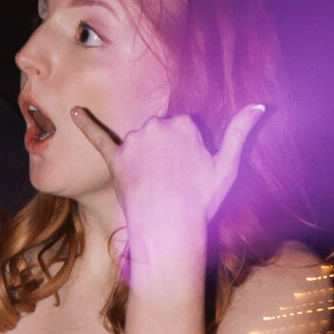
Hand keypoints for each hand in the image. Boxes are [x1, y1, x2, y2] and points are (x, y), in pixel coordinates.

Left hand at [73, 101, 266, 273]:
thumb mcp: (227, 165)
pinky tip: (72, 113)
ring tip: (153, 185)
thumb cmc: (201, 200)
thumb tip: (260, 104)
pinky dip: (84, 125)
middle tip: (172, 182)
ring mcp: (134, 142)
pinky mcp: (115, 160)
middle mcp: (156, 126)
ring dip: (144, 159)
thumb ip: (241, 131)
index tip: (189, 173)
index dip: (187, 152)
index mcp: (183, 123)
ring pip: (138, 142)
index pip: (183, 129)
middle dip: (165, 154)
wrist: (169, 228)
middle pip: (160, 133)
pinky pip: (98, 138)